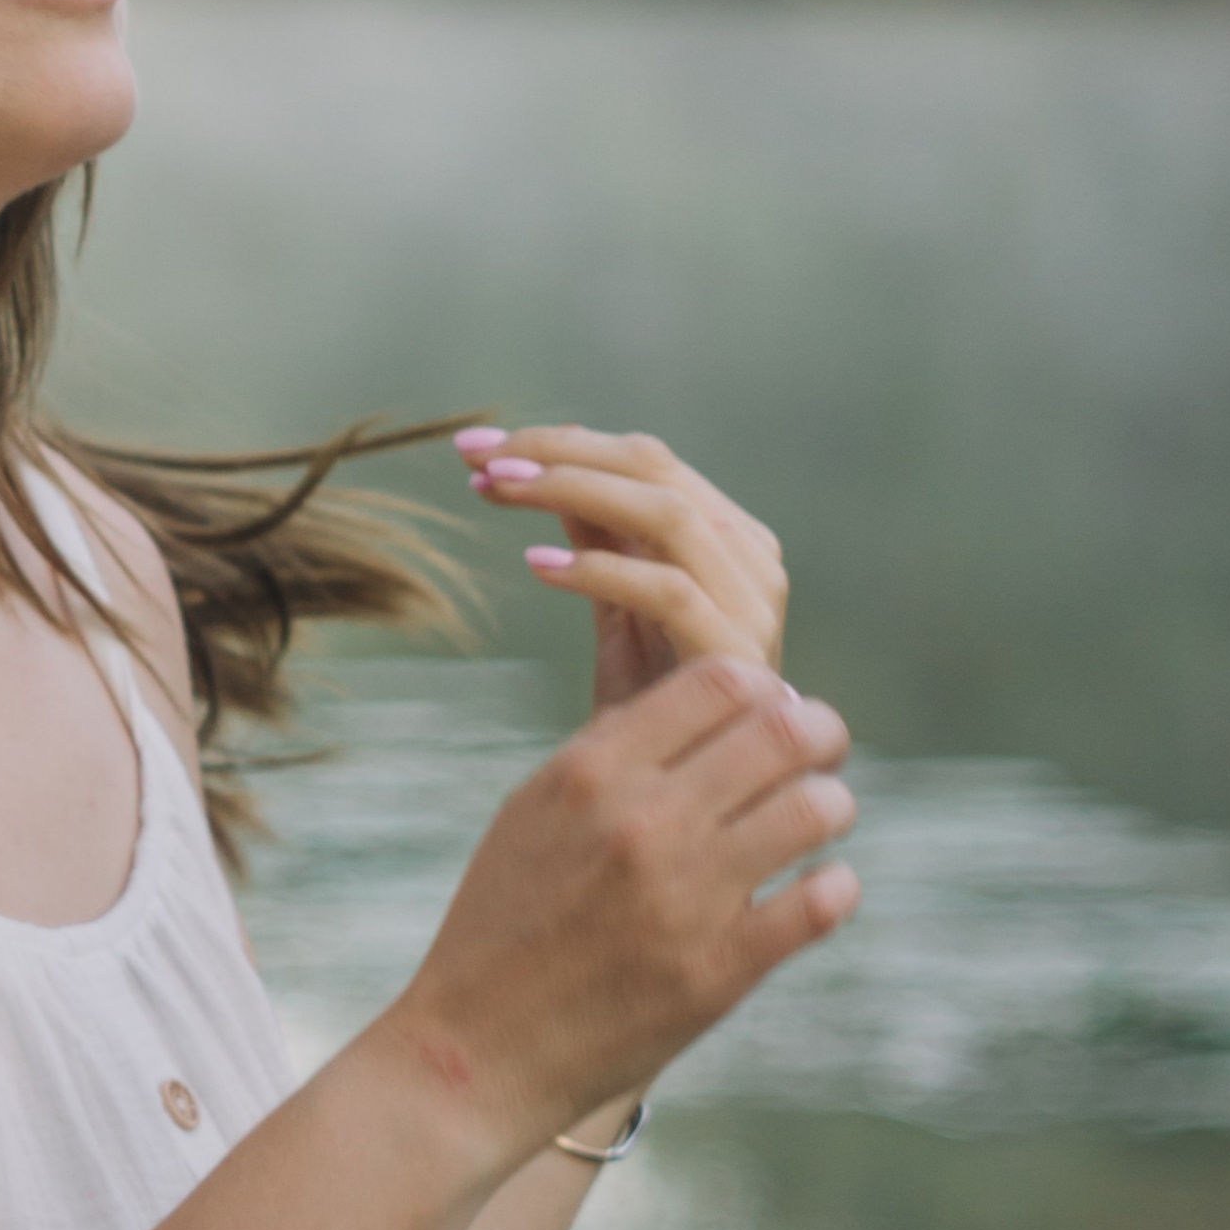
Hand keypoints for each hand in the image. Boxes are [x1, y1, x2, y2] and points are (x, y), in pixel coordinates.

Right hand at [398, 655, 857, 1148]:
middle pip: (781, 732)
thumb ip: (613, 754)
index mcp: (590, 772)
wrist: (476, 1052)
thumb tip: (708, 707)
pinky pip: (820, 901)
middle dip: (820, 731)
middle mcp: (641, 822)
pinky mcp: (717, 972)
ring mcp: (684, 897)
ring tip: (822, 819)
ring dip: (833, 805)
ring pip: (816, 809)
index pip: (720, 682)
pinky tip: (819, 888)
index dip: (764, 689)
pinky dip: (835, 885)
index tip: (771, 712)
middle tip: (822, 750)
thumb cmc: (504, 925)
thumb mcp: (533, 813)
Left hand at [454, 423, 786, 710]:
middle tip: (478, 458)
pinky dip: (600, 570)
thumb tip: (541, 461)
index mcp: (726, 534)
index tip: (478, 448)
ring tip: (498, 491)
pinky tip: (539, 567)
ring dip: (573, 491)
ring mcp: (751, 603)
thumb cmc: (652, 694)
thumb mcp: (616, 602)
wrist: (684, 787)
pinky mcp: (736, 652)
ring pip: (667, 515)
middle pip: (654, 470)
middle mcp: (750, 558)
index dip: (561, 442)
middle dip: (558, 454)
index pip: (645, 459)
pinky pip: (667, 590)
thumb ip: (597, 533)